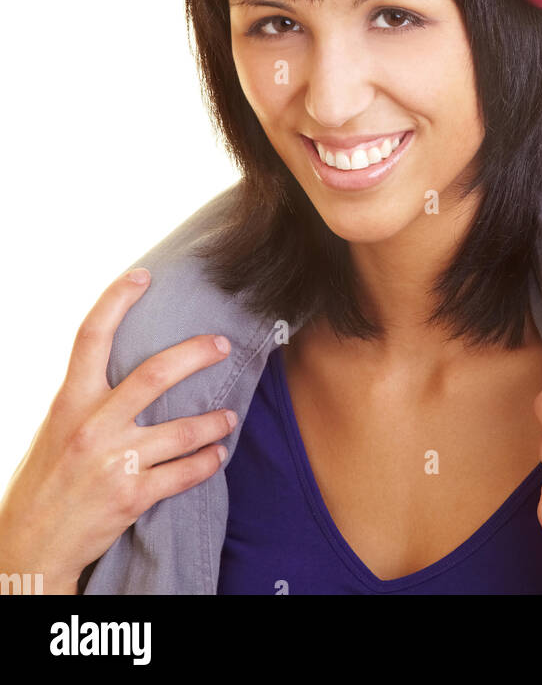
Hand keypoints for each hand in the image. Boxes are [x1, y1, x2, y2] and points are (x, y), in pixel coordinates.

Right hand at [0, 269, 235, 593]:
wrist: (32, 546)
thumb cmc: (46, 480)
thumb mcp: (58, 427)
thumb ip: (88, 398)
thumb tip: (125, 366)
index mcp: (70, 401)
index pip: (91, 336)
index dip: (116, 299)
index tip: (142, 275)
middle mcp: (93, 426)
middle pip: (156, 374)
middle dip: (197, 353)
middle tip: (223, 344)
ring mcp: (115, 462)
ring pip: (183, 430)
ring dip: (214, 421)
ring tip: (228, 417)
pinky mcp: (132, 496)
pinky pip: (185, 473)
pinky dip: (208, 462)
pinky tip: (218, 455)